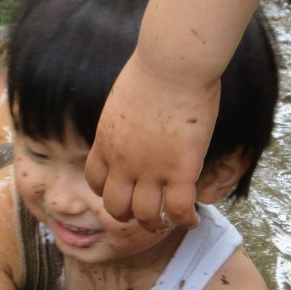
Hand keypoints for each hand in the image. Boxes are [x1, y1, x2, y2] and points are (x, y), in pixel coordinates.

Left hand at [86, 54, 219, 230]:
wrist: (172, 66)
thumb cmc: (153, 69)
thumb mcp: (123, 99)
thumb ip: (127, 118)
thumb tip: (139, 118)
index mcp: (106, 142)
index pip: (96, 181)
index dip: (108, 192)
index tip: (123, 190)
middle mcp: (123, 162)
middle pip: (116, 207)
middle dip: (128, 215)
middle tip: (144, 213)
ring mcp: (151, 170)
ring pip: (146, 216)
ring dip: (156, 223)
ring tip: (168, 220)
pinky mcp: (180, 170)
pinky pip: (179, 209)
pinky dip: (185, 220)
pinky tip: (193, 219)